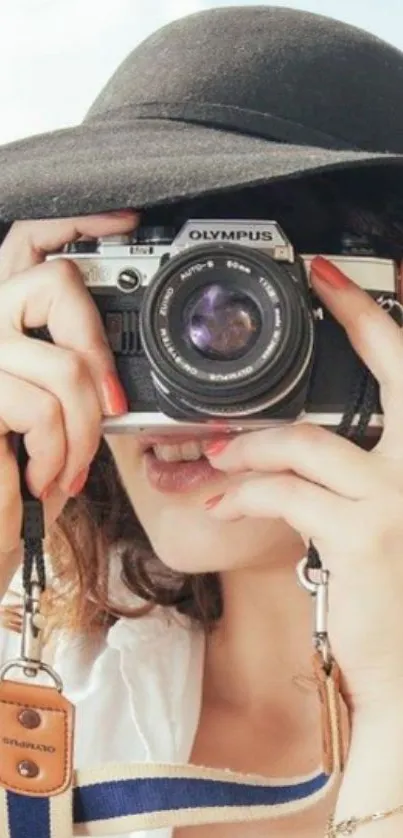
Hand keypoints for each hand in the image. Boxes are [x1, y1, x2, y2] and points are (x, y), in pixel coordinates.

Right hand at [0, 211, 138, 564]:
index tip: (125, 219)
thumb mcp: (59, 413)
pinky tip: (41, 476)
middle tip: (108, 406)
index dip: (77, 222)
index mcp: (6, 321)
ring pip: (63, 364)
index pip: (29, 242)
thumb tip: (120, 362)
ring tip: (69, 465)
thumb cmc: (21, 472)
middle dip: (98, 352)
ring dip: (83, 432)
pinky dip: (57, 454)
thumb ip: (77, 370)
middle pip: (56, 282)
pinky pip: (41, 408)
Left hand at [204, 256, 402, 714]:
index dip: (370, 316)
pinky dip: (242, 491)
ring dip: (247, 448)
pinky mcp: (365, 530)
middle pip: (390, 371)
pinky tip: (220, 500)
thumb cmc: (390, 592)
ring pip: (305, 441)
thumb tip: (282, 441)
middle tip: (312, 290)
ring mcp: (400, 493)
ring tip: (214, 461)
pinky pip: (285, 489)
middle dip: (349, 321)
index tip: (333, 281)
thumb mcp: (376, 517)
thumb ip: (344, 472)